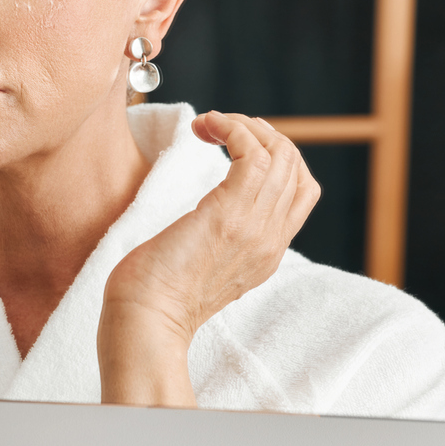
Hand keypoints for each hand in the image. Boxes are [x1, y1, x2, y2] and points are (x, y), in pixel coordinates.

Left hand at [97, 111, 319, 406]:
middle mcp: (270, 240)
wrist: (144, 321)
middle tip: (221, 129)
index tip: (234, 146)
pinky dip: (233, 129)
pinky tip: (206, 128)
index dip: (275, 157)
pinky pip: (253, 155)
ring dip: (244, 126)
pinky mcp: (228, 215)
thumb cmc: (155, 293)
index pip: (300, 190)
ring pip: (280, 154)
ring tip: (210, 124)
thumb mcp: (203, 264)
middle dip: (261, 133)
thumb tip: (205, 214)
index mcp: (267, 252)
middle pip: (295, 166)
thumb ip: (218, 240)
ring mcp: (254, 228)